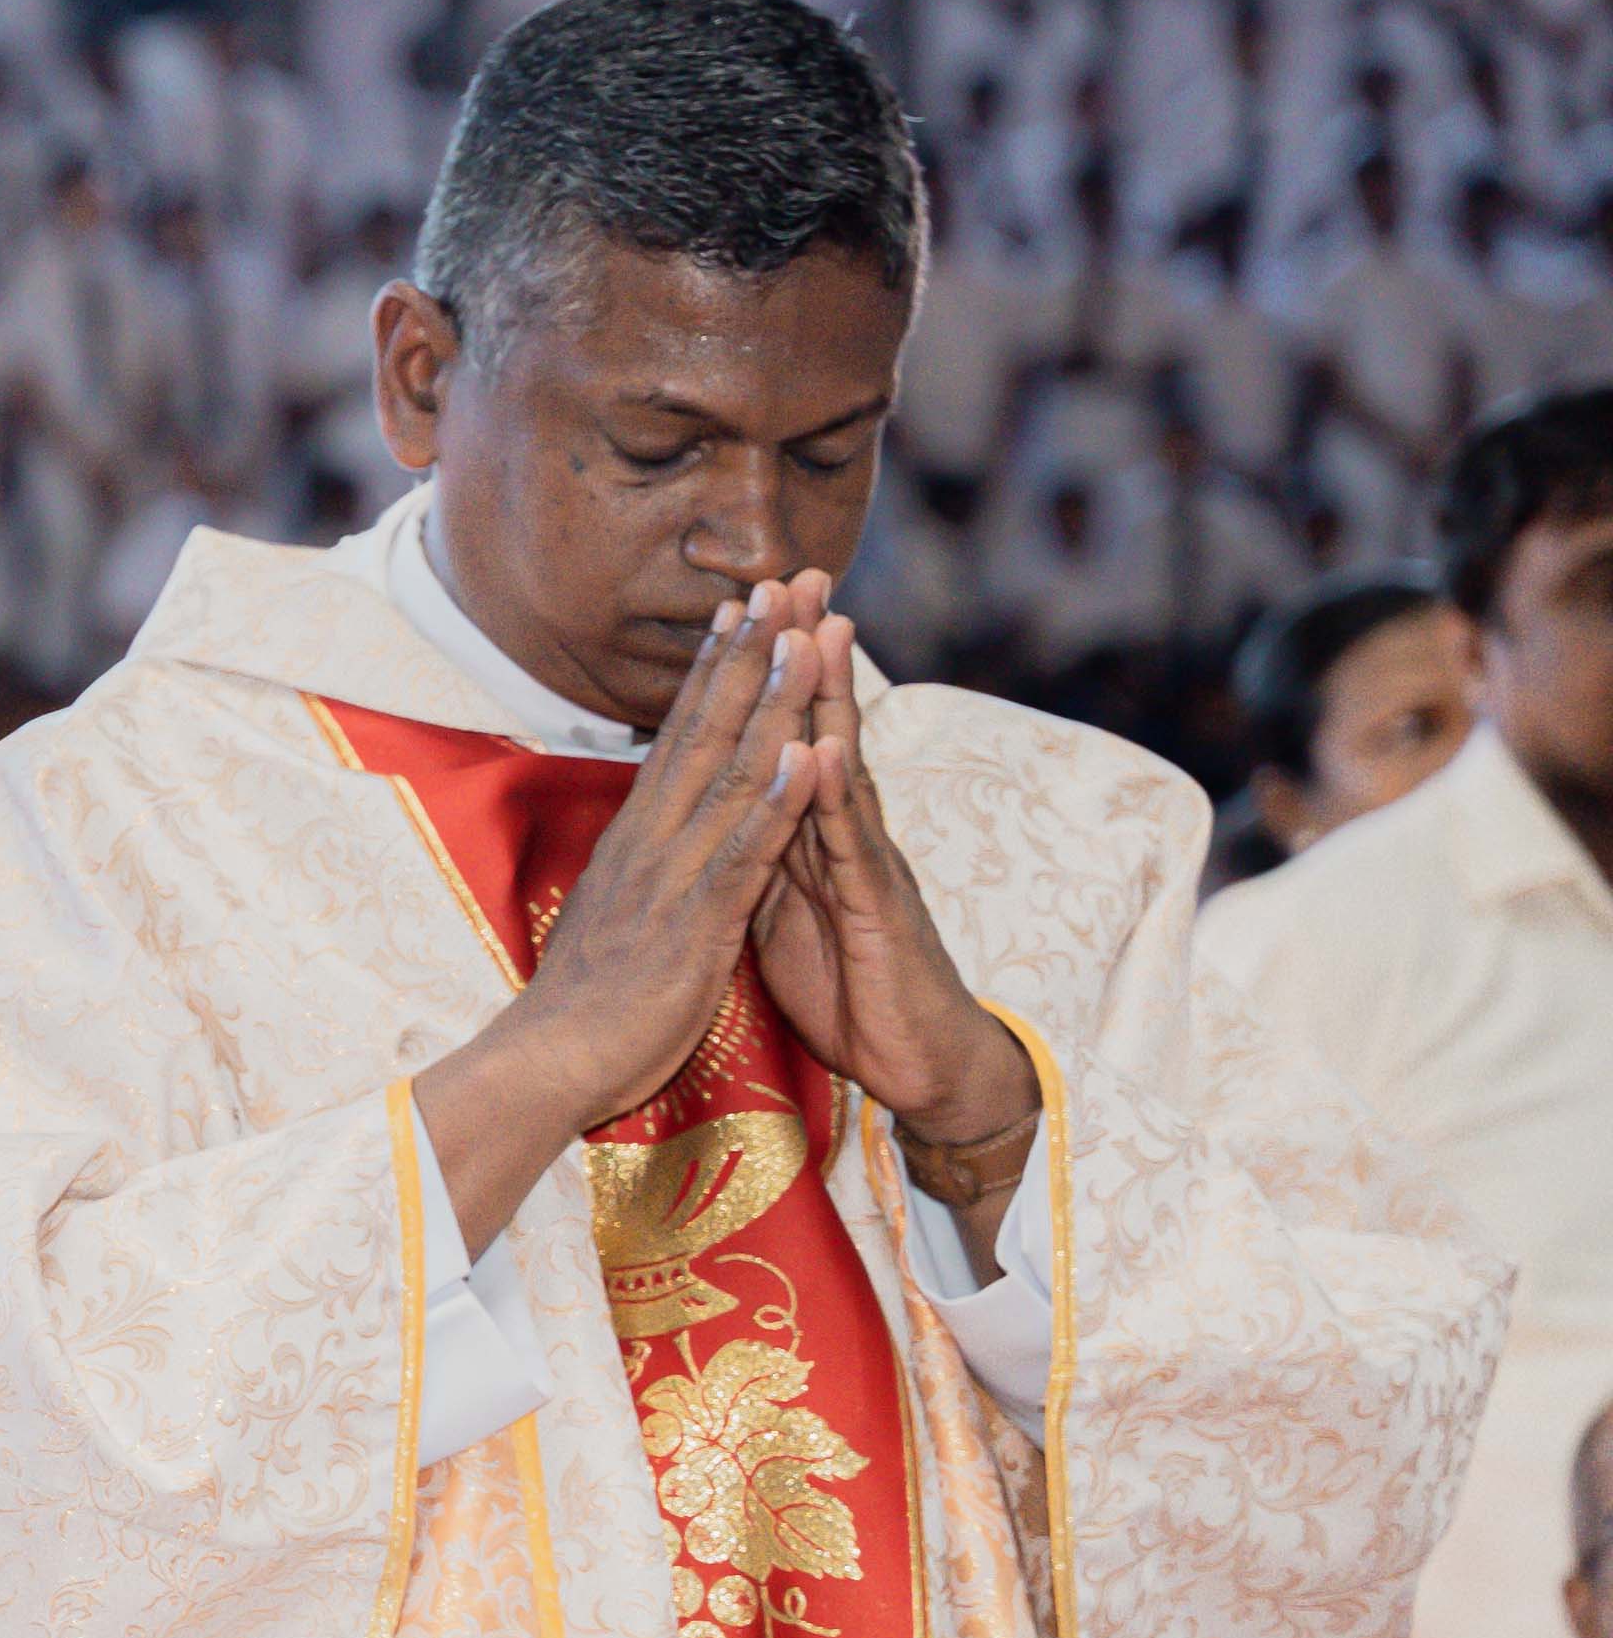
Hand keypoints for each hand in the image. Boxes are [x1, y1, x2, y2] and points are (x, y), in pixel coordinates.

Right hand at [411, 578, 829, 1253]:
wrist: (546, 1067)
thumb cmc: (581, 1011)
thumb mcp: (612, 924)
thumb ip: (636, 878)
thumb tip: (639, 853)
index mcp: (636, 843)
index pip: (680, 738)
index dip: (714, 672)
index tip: (740, 611)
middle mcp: (651, 842)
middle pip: (706, 730)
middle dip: (746, 655)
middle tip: (777, 583)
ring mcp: (673, 877)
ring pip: (732, 774)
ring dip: (773, 702)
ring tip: (806, 638)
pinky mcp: (696, 922)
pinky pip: (748, 851)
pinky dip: (781, 800)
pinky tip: (813, 756)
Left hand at [744, 608, 1038, 1164]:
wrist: (914, 1064)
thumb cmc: (848, 988)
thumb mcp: (782, 912)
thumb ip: (760, 856)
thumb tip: (722, 815)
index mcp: (805, 834)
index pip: (781, 740)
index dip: (761, 678)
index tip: (740, 607)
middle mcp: (840, 835)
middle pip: (818, 728)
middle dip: (805, 655)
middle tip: (793, 573)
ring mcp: (865, 865)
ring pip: (843, 768)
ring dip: (832, 699)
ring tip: (822, 626)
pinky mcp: (878, 910)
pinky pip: (854, 847)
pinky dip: (837, 797)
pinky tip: (827, 746)